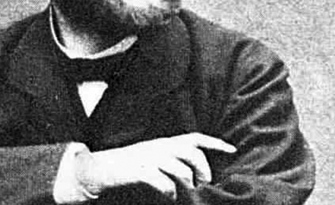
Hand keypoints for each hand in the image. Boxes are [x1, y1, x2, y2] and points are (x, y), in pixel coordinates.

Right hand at [75, 133, 235, 200]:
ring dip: (187, 183)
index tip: (232, 150)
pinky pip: (164, 182)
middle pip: (191, 153)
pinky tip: (168, 195)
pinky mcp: (140, 171)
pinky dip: (170, 191)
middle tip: (202, 184)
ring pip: (180, 169)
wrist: (101, 167)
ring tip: (186, 193)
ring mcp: (150, 158)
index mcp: (164, 142)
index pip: (194, 137)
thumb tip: (194, 172)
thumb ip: (171, 158)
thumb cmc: (130, 164)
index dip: (214, 142)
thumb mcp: (152, 156)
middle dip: (202, 169)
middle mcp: (159, 146)